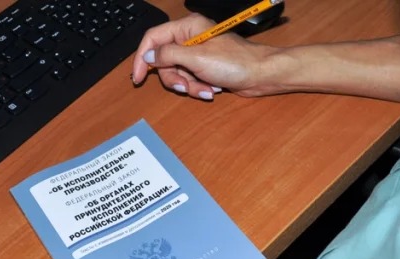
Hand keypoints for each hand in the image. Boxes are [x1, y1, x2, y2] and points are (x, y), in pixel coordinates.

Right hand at [131, 14, 283, 99]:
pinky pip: (190, 80)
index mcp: (187, 27)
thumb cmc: (236, 62)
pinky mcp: (204, 69)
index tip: (138, 76)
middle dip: (175, 78)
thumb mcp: (196, 58)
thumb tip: (147, 56)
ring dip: (189, 86)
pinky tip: (213, 90)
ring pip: (177, 74)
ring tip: (207, 89)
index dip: (142, 57)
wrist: (261, 76)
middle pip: (163, 61)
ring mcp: (196, 55)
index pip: (153, 38)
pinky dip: (198, 88)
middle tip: (186, 86)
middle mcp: (189, 39)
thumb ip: (168, 55)